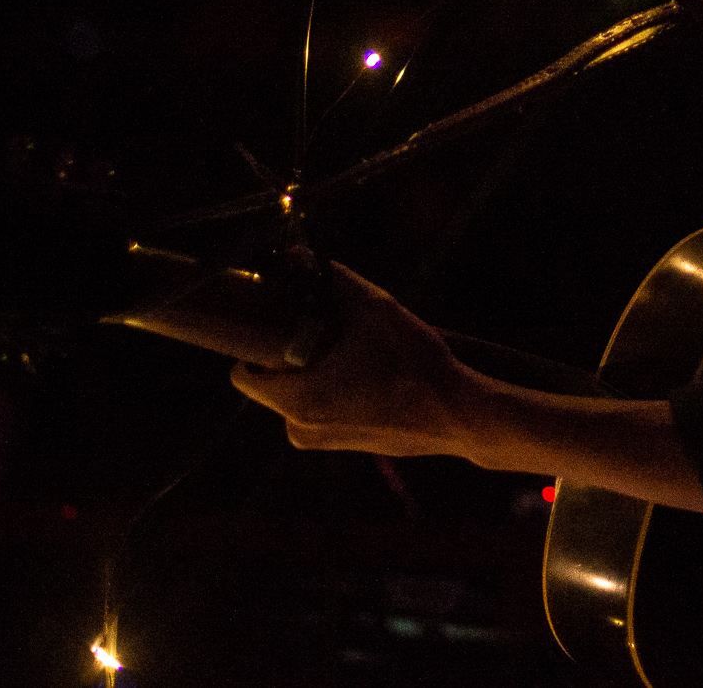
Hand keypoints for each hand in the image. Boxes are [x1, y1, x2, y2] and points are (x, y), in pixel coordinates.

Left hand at [231, 262, 702, 512]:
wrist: (460, 415)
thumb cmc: (415, 363)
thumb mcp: (375, 308)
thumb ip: (335, 280)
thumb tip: (307, 258)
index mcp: (296, 399)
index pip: (242, 374)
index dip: (252, 342)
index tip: (271, 320)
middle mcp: (300, 428)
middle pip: (270, 383)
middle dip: (287, 352)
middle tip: (318, 324)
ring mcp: (323, 441)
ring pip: (298, 396)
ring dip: (312, 370)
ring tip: (348, 345)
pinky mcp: (346, 445)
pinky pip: (322, 409)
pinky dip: (332, 388)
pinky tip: (364, 367)